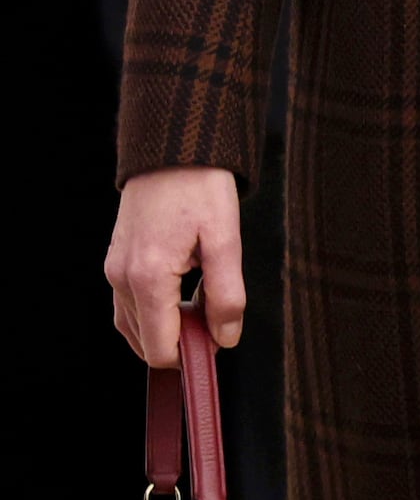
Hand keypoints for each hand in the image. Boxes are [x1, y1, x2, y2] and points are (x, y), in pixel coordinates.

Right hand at [105, 168, 245, 366]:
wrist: (174, 144)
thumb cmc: (200, 184)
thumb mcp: (226, 238)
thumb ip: (226, 295)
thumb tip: (224, 338)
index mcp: (148, 277)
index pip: (160, 349)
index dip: (191, 355)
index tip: (217, 339)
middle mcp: (122, 277)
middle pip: (145, 342)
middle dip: (179, 341)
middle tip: (212, 316)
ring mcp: (114, 268)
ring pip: (134, 325)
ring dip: (165, 326)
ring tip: (200, 299)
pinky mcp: (115, 258)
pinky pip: (128, 303)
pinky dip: (152, 310)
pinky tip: (180, 290)